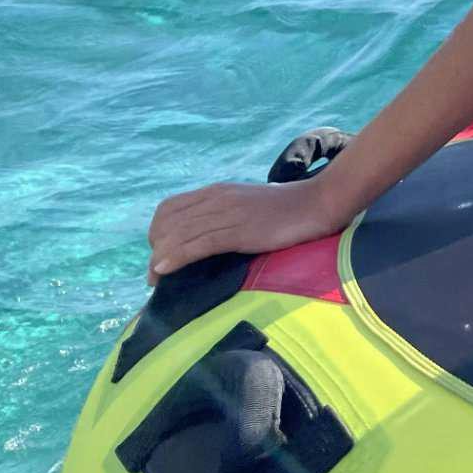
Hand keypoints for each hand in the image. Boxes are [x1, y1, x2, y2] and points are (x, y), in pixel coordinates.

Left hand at [148, 175, 344, 285]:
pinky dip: (177, 257)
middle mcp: (217, 199)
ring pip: (179, 234)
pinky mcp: (240, 230)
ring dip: (160, 259)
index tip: (160, 255)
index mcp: (217, 192)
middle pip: (168, 222)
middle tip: (156, 275)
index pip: (169, 208)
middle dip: (155, 249)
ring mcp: (228, 213)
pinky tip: (164, 270)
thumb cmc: (288, 210)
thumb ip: (227, 215)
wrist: (318, 203)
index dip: (157, 232)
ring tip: (154, 281)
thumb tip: (208, 237)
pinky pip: (199, 243)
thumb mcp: (248, 206)